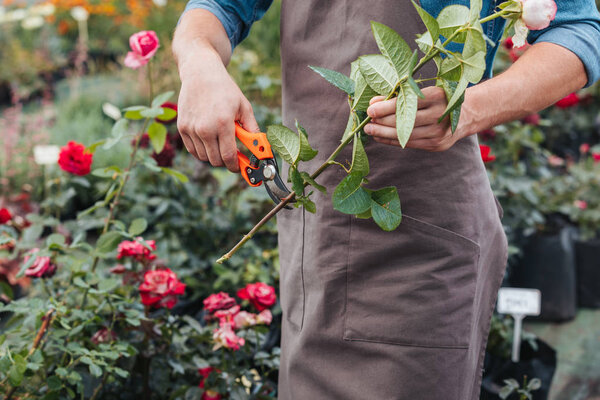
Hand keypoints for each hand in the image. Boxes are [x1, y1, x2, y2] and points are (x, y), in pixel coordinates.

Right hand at [177, 45, 258, 171]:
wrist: (200, 74)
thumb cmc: (225, 90)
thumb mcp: (244, 107)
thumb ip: (252, 129)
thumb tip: (260, 147)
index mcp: (223, 124)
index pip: (228, 157)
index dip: (235, 166)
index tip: (240, 167)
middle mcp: (205, 128)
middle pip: (216, 160)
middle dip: (226, 161)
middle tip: (232, 155)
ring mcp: (191, 129)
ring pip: (204, 157)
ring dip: (213, 155)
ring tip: (220, 142)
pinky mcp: (182, 128)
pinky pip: (193, 150)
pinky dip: (201, 150)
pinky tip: (209, 141)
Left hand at [364, 86, 465, 151]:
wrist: (467, 113)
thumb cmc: (440, 98)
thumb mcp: (423, 91)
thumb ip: (399, 96)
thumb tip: (373, 102)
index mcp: (437, 96)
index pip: (407, 103)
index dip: (386, 107)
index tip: (370, 109)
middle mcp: (440, 115)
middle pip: (405, 121)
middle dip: (382, 123)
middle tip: (366, 123)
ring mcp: (439, 132)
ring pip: (405, 135)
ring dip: (384, 134)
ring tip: (370, 131)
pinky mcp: (436, 145)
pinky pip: (409, 144)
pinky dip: (392, 141)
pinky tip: (380, 138)